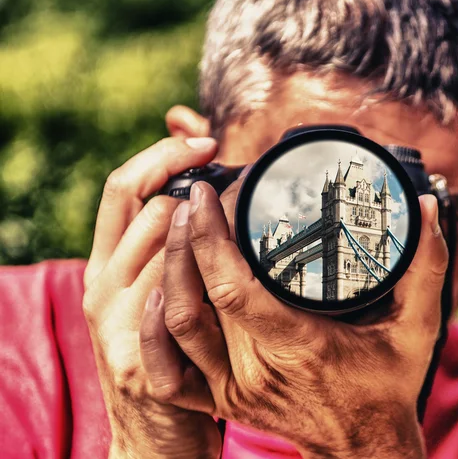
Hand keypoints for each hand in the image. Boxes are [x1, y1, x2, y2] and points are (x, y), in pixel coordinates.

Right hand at [83, 135, 222, 458]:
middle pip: (146, 209)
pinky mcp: (138, 362)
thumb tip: (199, 186)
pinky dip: (196, 283)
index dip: (163, 155)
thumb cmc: (169, 347)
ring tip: (241, 217)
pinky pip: (167, 310)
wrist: (152, 434)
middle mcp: (102, 285)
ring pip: (162, 251)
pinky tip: (225, 273)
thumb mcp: (157, 287)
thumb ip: (170, 241)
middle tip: (238, 178)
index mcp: (108, 261)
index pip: (122, 185)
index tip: (208, 141)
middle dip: (196, 185)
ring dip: (206, 228)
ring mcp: (115, 324)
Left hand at [154, 179, 447, 458]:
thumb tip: (430, 207)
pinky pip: (167, 369)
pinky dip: (154, 329)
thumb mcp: (418, 328)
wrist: (364, 448)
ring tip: (178, 227)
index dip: (212, 237)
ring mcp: (231, 390)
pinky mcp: (219, 400)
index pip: (233, 288)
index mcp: (299, 347)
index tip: (209, 195)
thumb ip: (426, 266)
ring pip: (174, 327)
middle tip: (196, 199)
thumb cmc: (388, 386)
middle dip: (187, 240)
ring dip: (168, 272)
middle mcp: (255, 372)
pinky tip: (158, 290)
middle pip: (196, 299)